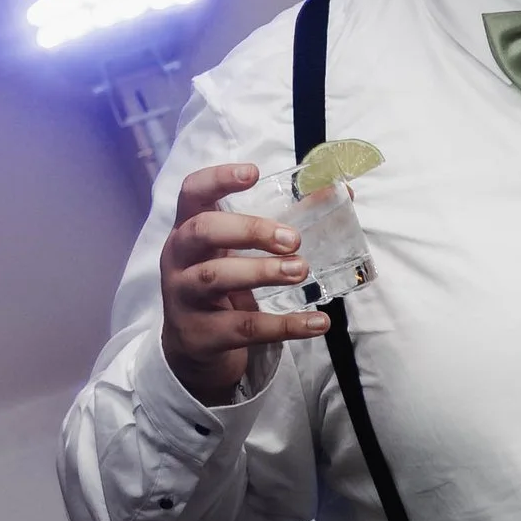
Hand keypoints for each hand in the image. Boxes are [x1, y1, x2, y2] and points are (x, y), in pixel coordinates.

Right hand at [160, 161, 329, 404]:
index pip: (192, 193)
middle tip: (293, 239)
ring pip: (217, 278)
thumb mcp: (237, 253)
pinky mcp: (201, 334)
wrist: (193, 348)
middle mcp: (179, 258)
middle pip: (203, 231)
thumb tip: (341, 192)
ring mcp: (184, 296)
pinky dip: (284, 325)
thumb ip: (280, 224)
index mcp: (188, 229)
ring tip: (301, 270)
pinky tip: (317, 322)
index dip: (218, 179)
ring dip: (263, 272)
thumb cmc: (222, 286)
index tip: (253, 173)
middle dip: (249, 230)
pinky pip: (244, 328)